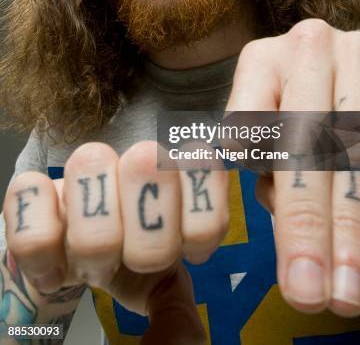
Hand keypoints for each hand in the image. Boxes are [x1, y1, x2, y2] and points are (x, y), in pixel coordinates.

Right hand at [4, 141, 228, 343]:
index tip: (191, 256)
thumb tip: (182, 335)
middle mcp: (130, 164)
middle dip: (147, 235)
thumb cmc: (128, 274)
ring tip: (93, 269)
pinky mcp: (33, 190)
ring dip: (94, 238)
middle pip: (147, 162)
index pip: (201, 163)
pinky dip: (42, 245)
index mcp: (175, 183)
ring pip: (90, 163)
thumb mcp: (162, 292)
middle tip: (136, 266)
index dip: (202, 218)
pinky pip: (28, 191)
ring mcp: (81, 173)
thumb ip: (178, 310)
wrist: (72, 272)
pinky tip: (54, 274)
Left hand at [226, 18, 359, 316]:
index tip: (256, 212)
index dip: (255, 179)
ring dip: (350, 227)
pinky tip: (358, 215)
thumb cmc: (291, 104)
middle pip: (305, 144)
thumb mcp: (262, 119)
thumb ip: (260, 160)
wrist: (338, 63)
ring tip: (346, 286)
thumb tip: (275, 203)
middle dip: (306, 225)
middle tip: (306, 291)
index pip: (248, 128)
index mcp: (260, 60)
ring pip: (355, 151)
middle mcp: (309, 48)